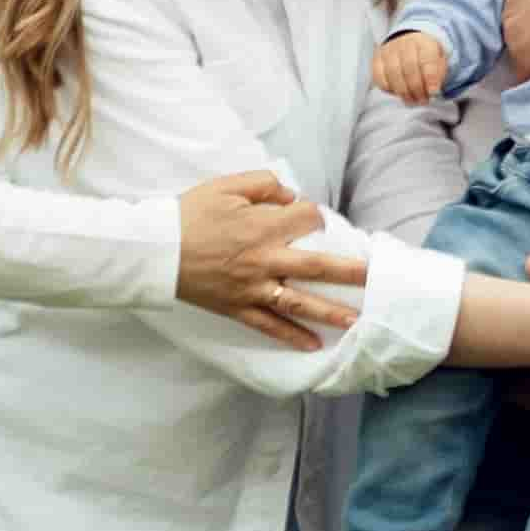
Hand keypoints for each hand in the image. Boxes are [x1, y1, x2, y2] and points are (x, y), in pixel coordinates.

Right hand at [173, 167, 371, 350]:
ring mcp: (253, 288)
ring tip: (358, 320)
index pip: (307, 219)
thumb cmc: (190, 214)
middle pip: (317, 266)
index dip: (312, 214)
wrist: (155, 250)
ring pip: (299, 302)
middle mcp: (264, 259)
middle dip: (349, 271)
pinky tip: (314, 346)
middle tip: (373, 276)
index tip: (307, 215)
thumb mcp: (226, 185)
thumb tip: (290, 195)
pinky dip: (292, 337)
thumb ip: (263, 184)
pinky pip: (269, 326)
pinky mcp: (238, 307)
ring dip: (331, 311)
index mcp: (263, 227)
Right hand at [372, 32, 451, 106]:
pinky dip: (388, 88)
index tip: (434, 92)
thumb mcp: (439, 62)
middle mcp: (405, 43)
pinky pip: (379, 77)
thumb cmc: (426, 57)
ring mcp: (389, 50)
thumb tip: (433, 92)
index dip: (431, 77)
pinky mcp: (377, 59)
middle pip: (409, 67)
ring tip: (412, 100)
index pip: (427, 58)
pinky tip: (398, 92)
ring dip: (404, 92)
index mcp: (424, 42)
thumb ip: (438, 75)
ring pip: (393, 73)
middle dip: (417, 88)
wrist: (408, 43)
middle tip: (423, 100)